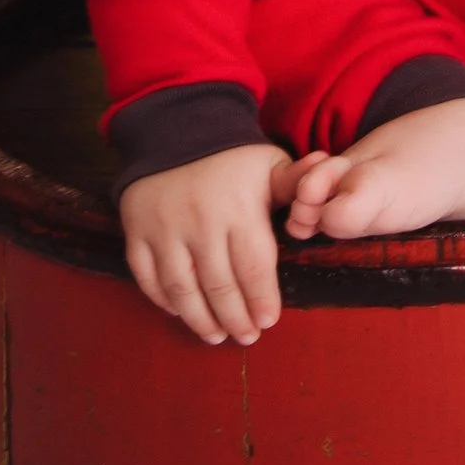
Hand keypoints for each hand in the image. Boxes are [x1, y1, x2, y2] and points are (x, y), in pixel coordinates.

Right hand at [116, 143, 294, 345]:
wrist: (175, 127)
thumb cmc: (232, 155)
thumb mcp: (269, 163)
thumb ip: (296, 180)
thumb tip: (327, 169)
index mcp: (238, 209)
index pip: (253, 267)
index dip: (262, 300)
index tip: (268, 321)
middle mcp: (200, 224)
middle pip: (219, 286)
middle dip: (235, 319)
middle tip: (247, 337)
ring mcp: (164, 229)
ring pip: (182, 289)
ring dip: (200, 319)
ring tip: (216, 336)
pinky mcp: (137, 232)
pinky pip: (147, 276)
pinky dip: (163, 300)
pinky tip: (180, 312)